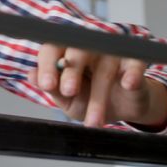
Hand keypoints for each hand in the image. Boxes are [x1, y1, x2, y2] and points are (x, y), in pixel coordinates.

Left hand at [26, 44, 166, 128]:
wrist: (123, 109)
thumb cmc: (90, 98)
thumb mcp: (68, 100)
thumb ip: (52, 88)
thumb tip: (31, 75)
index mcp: (66, 51)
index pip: (52, 49)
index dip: (48, 65)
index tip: (47, 84)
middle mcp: (89, 46)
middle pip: (78, 51)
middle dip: (72, 72)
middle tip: (69, 91)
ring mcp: (112, 51)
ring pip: (104, 69)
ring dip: (99, 97)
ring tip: (94, 120)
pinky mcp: (135, 61)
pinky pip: (134, 64)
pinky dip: (132, 74)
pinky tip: (128, 83)